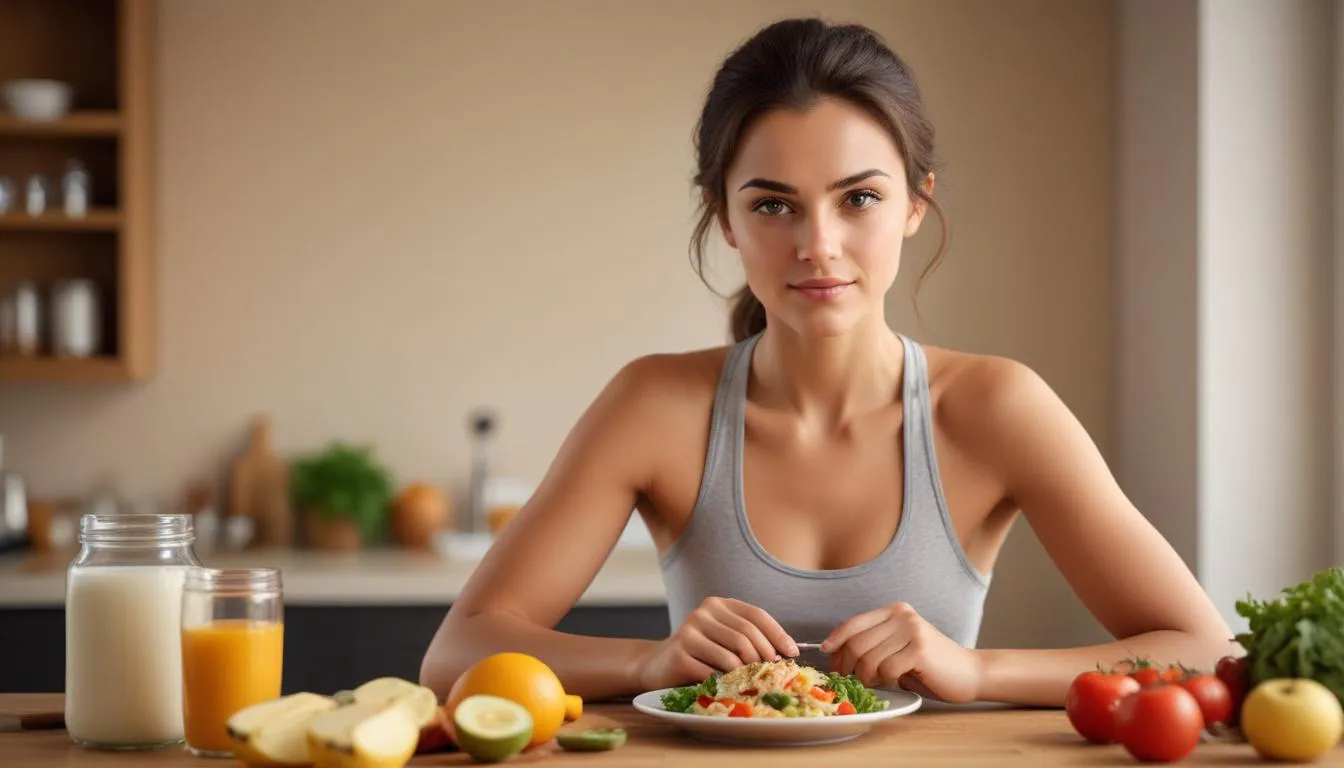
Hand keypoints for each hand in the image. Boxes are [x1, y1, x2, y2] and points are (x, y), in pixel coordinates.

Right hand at [636, 596, 797, 690]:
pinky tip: (728, 686)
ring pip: (732, 655)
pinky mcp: (680, 653)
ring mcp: (689, 631)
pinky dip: (726, 682)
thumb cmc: (699, 655)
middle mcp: (703, 613)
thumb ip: (749, 639)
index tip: (792, 652)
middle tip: (771, 673)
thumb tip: (785, 653)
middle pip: (746, 635)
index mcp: (718, 605)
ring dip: (746, 673)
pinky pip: (714, 671)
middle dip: (764, 657)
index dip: (778, 634)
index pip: (756, 615)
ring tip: (749, 682)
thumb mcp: (724, 640)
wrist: (658, 666)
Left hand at [822, 602, 982, 703]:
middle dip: (848, 666)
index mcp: (894, 611)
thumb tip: (835, 655)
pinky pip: (886, 669)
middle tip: (851, 680)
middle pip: (856, 643)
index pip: (853, 623)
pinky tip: (896, 680)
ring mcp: (911, 630)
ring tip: (879, 680)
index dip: (835, 640)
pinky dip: (886, 680)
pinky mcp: (919, 648)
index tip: (826, 653)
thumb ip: (872, 645)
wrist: (969, 673)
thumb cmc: (929, 666)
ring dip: (867, 677)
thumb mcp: (897, 647)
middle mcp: (902, 615)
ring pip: (869, 658)